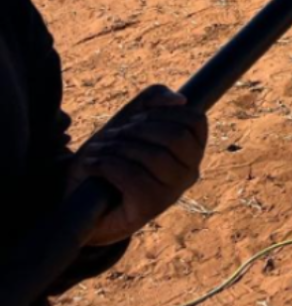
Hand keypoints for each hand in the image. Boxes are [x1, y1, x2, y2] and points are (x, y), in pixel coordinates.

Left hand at [72, 86, 207, 247]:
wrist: (82, 200)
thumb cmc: (110, 157)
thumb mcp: (129, 121)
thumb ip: (153, 100)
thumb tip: (181, 99)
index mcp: (192, 151)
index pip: (195, 121)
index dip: (163, 112)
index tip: (134, 119)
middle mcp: (190, 173)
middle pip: (176, 137)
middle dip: (137, 129)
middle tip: (112, 135)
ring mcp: (173, 192)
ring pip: (155, 156)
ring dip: (118, 148)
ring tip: (97, 151)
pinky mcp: (151, 207)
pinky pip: (134, 177)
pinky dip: (107, 165)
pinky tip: (92, 165)